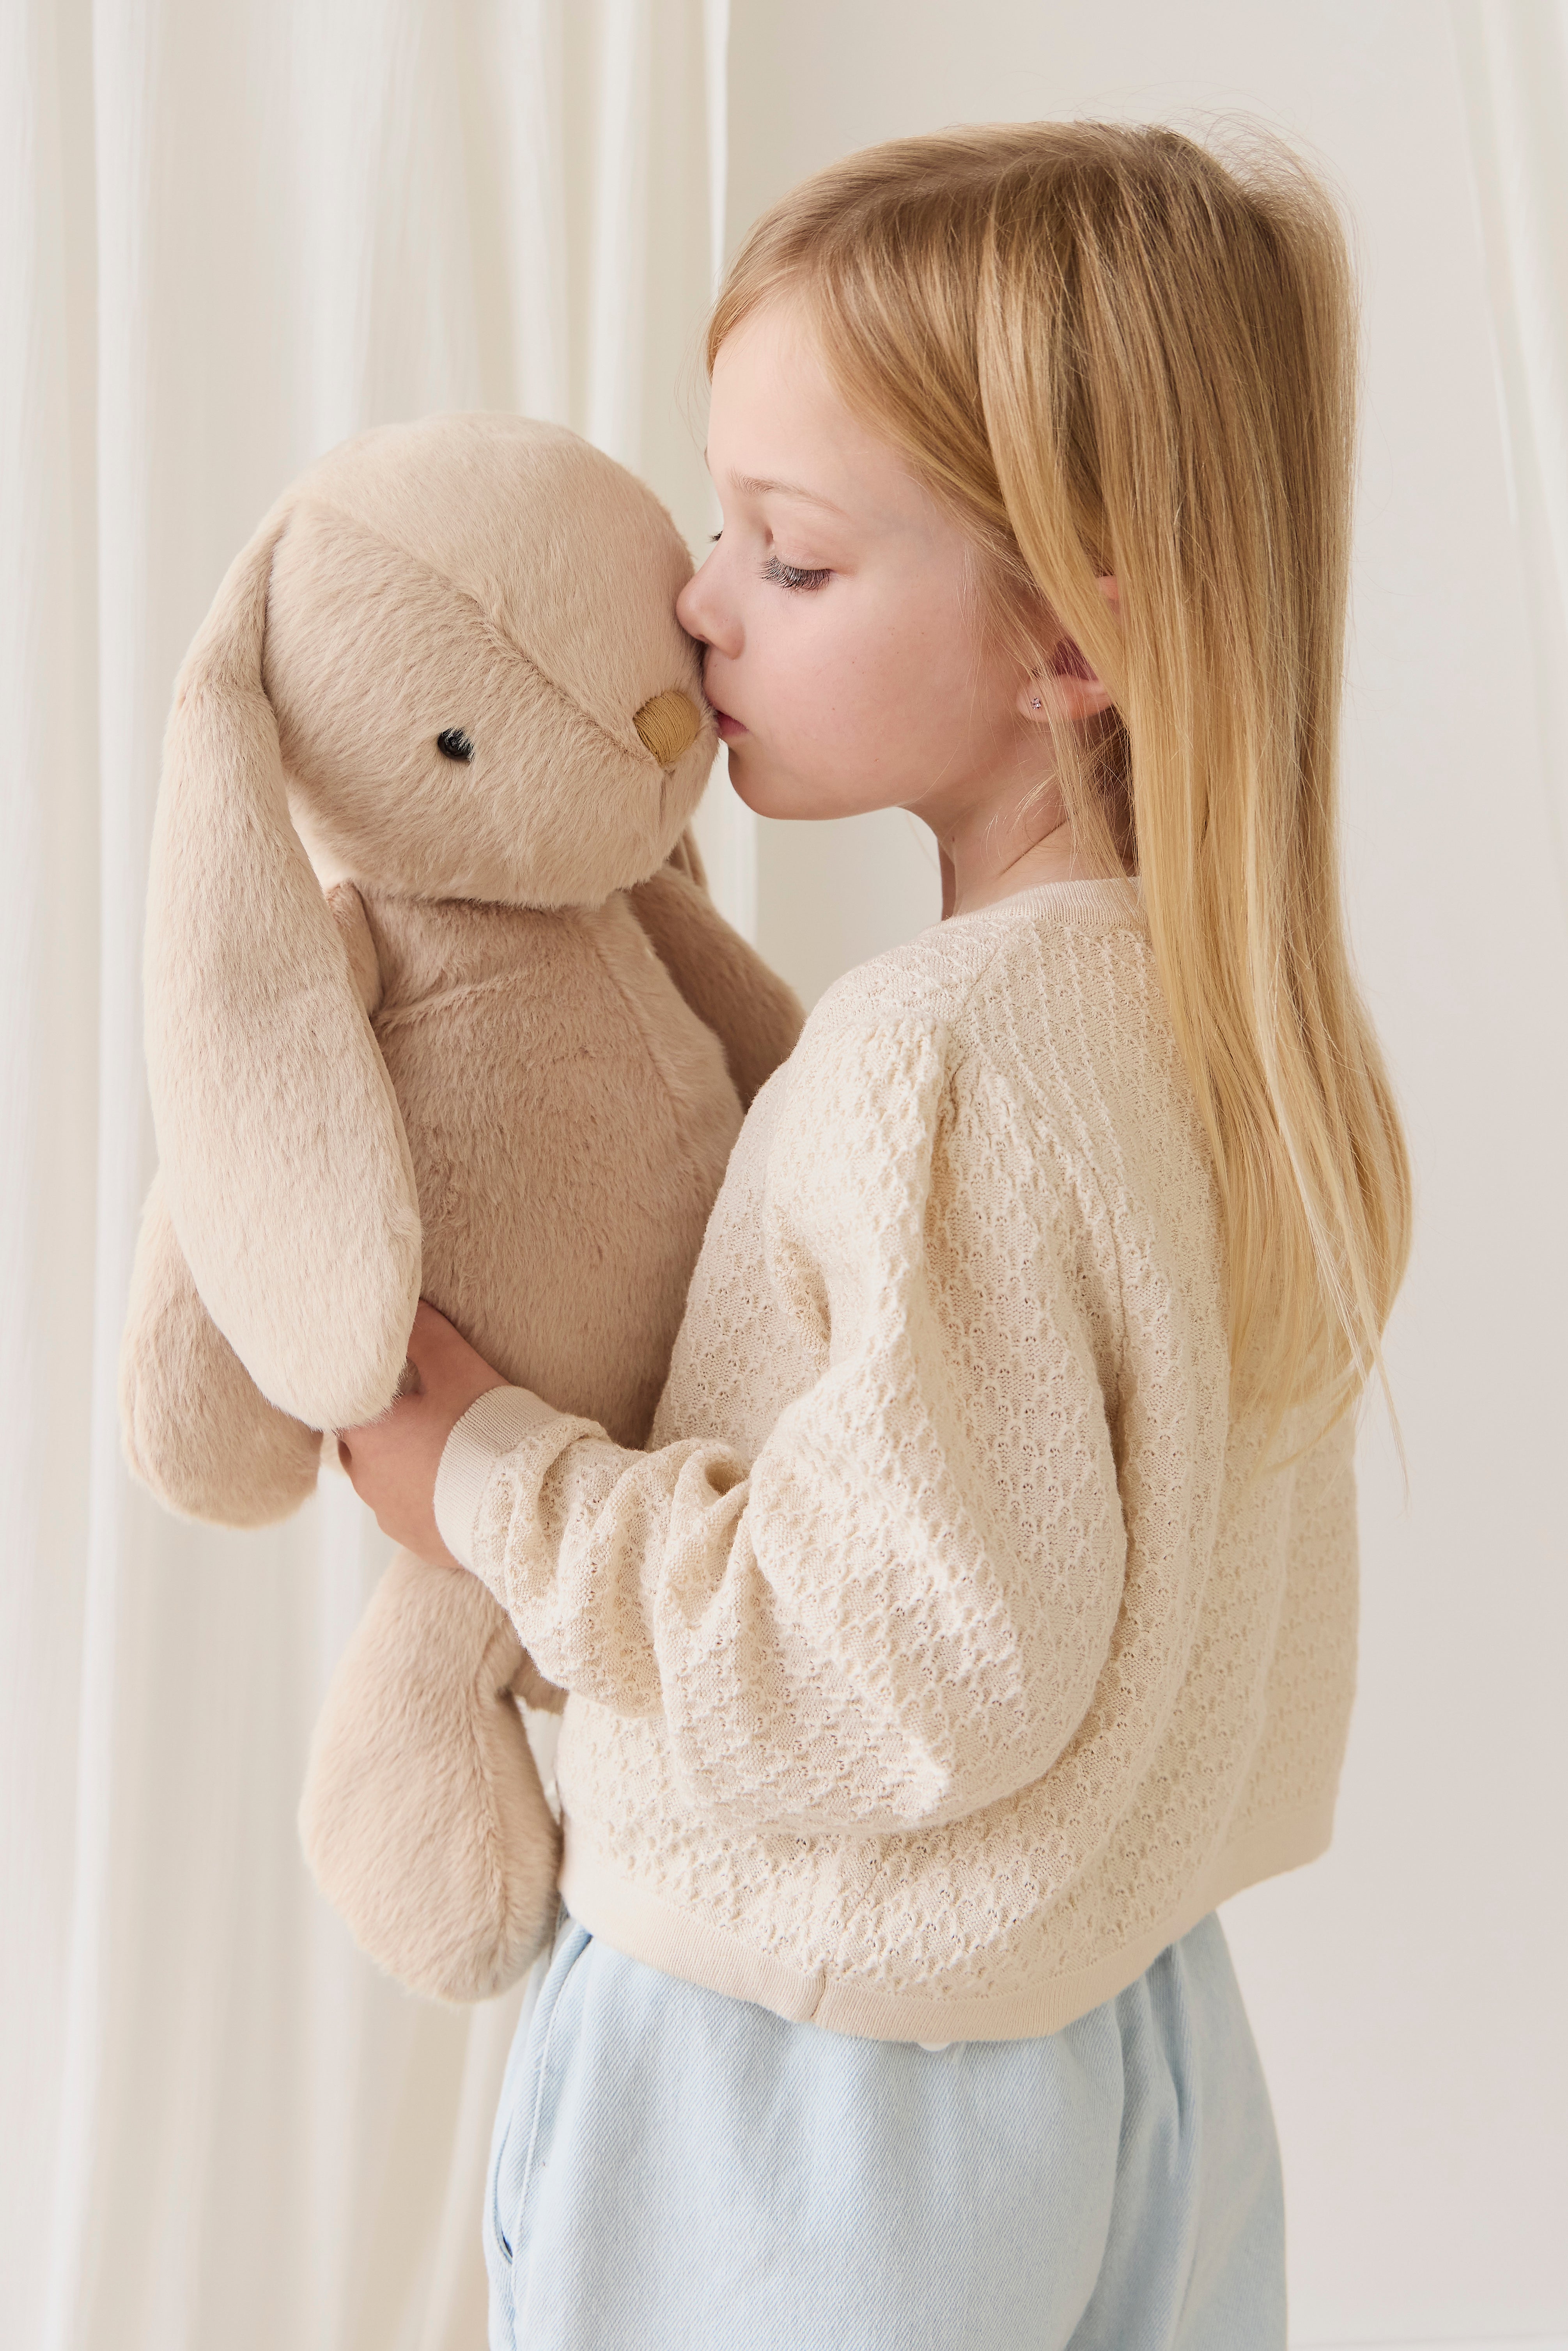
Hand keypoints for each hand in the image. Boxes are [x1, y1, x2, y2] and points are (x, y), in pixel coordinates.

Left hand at [336, 1300, 507, 1565]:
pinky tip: (454, 1485)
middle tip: (411, 1406)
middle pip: (358, 1445)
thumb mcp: (458, 1369)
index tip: (377, 1378)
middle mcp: (368, 1482)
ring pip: (383, 1482)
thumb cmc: (487, 1432)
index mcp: (367, 1437)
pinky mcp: (419, 1542)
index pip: (339, 1404)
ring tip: (440, 1447)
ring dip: (401, 1465)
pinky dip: (424, 1497)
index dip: (358, 1388)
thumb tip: (406, 1305)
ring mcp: (392, 1518)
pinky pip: (411, 1513)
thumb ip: (425, 1334)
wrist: (524, 1506)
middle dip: (378, 1426)